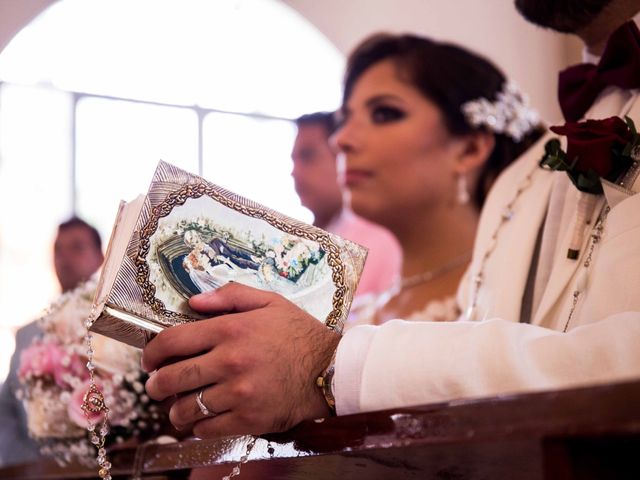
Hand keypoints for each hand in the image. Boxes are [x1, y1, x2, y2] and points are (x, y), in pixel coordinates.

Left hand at [142, 282, 340, 437]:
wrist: (331, 369)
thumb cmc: (299, 333)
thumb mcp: (270, 301)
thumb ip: (230, 295)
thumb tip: (193, 301)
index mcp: (230, 330)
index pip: (172, 342)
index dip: (151, 353)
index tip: (149, 360)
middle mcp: (229, 362)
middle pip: (170, 378)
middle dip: (154, 385)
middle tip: (155, 386)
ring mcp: (238, 394)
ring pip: (185, 408)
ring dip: (174, 409)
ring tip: (178, 406)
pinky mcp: (248, 419)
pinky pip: (207, 429)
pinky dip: (198, 426)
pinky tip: (202, 419)